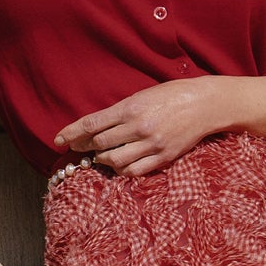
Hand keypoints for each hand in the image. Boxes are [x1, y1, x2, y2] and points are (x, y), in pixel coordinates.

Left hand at [53, 75, 265, 177]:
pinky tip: (119, 164)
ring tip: (100, 156)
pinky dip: (122, 169)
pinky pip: (134, 171)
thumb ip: (120, 112)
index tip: (58, 139)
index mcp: (131, 108)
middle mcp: (139, 127)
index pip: (92, 124)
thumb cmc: (173, 95)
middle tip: (77, 148)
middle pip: (99, 144)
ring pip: (114, 161)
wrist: (206, 104)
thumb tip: (95, 127)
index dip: (72, 133)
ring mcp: (152, 145)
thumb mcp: (143, 95)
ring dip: (102, 160)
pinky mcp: (163, 157)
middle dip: (83, 147)